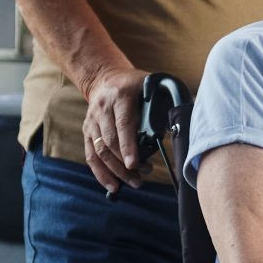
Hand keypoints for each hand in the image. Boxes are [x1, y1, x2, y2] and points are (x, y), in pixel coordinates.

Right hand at [81, 65, 148, 193]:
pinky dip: (100, 173)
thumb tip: (175, 127)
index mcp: (121, 96)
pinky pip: (90, 155)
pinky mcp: (87, 130)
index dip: (129, 146)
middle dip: (125, 164)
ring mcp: (92, 120)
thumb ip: (160, 104)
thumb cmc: (134, 85)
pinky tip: (113, 185)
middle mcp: (103, 108)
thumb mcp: (149, 86)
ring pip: (100, 151)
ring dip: (116, 171)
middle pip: (110, 142)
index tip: (135, 164)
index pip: (124, 124)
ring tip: (133, 182)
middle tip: (142, 177)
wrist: (105, 78)